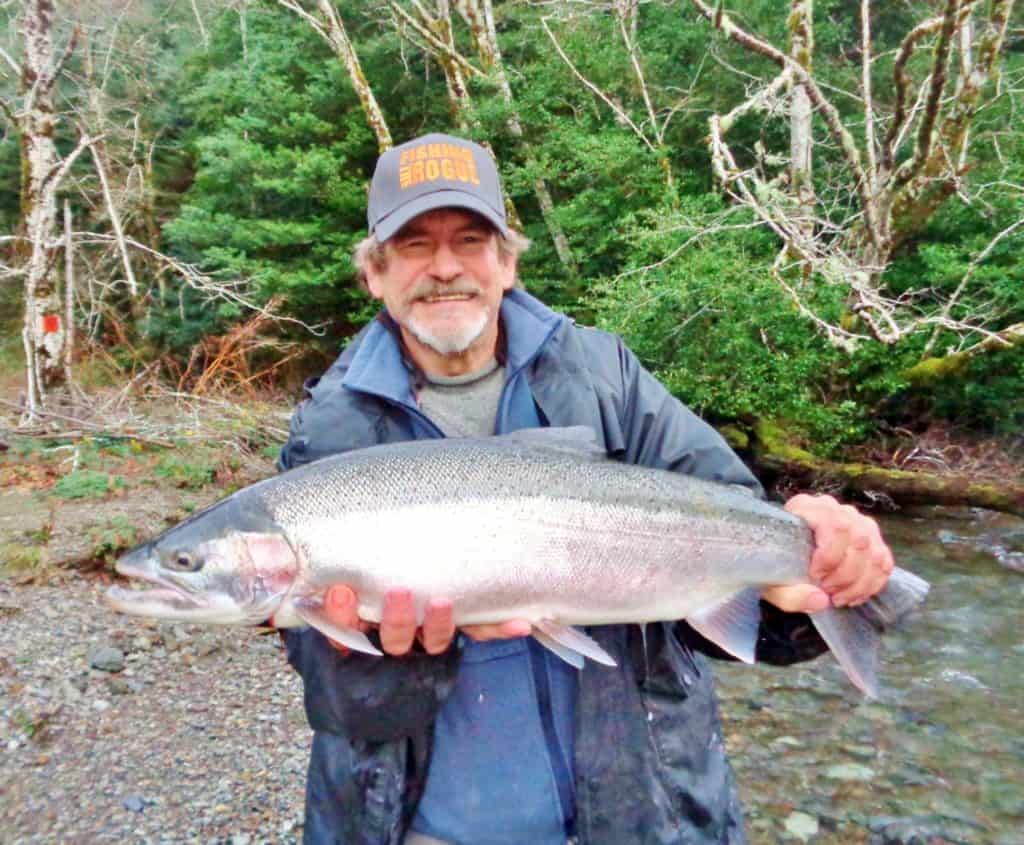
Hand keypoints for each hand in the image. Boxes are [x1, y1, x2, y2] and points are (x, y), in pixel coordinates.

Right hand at [322, 585, 530, 655]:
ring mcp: (430, 635)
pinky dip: (500, 627)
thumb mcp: (354, 570)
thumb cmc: (376, 573)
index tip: (341, 593)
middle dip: (397, 619)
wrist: (422, 569)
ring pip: (435, 641)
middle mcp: (398, 636)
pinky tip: (521, 623)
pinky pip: (480, 631)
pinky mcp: (462, 628)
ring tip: (443, 602)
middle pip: (395, 640)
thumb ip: (344, 570)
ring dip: (440, 625)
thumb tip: (330, 560)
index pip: (346, 631)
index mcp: (365, 624)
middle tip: (399, 592)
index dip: (342, 618)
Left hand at [762, 494, 893, 612]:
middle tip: (827, 591)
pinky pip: (884, 563)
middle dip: (845, 574)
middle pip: (858, 538)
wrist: (782, 560)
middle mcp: (835, 509)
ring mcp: (857, 522)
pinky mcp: (872, 540)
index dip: (830, 556)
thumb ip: (789, 594)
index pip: (835, 525)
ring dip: (859, 584)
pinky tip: (851, 596)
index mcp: (807, 507)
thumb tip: (821, 599)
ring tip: (837, 597)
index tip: (814, 576)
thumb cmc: (774, 565)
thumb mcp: (770, 583)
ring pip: (874, 553)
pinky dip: (871, 585)